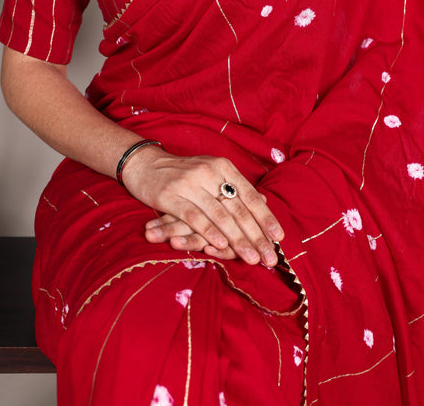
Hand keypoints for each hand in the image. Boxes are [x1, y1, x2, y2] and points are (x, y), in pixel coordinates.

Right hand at [123, 146, 283, 266]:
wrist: (145, 164)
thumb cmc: (184, 174)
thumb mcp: (211, 174)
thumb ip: (234, 188)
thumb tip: (265, 204)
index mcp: (223, 167)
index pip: (250, 195)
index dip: (265, 217)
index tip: (279, 237)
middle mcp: (210, 172)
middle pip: (238, 209)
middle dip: (256, 236)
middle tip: (269, 257)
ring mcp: (190, 183)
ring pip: (220, 215)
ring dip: (237, 240)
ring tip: (251, 258)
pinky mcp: (171, 195)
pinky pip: (194, 216)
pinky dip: (209, 232)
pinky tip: (220, 247)